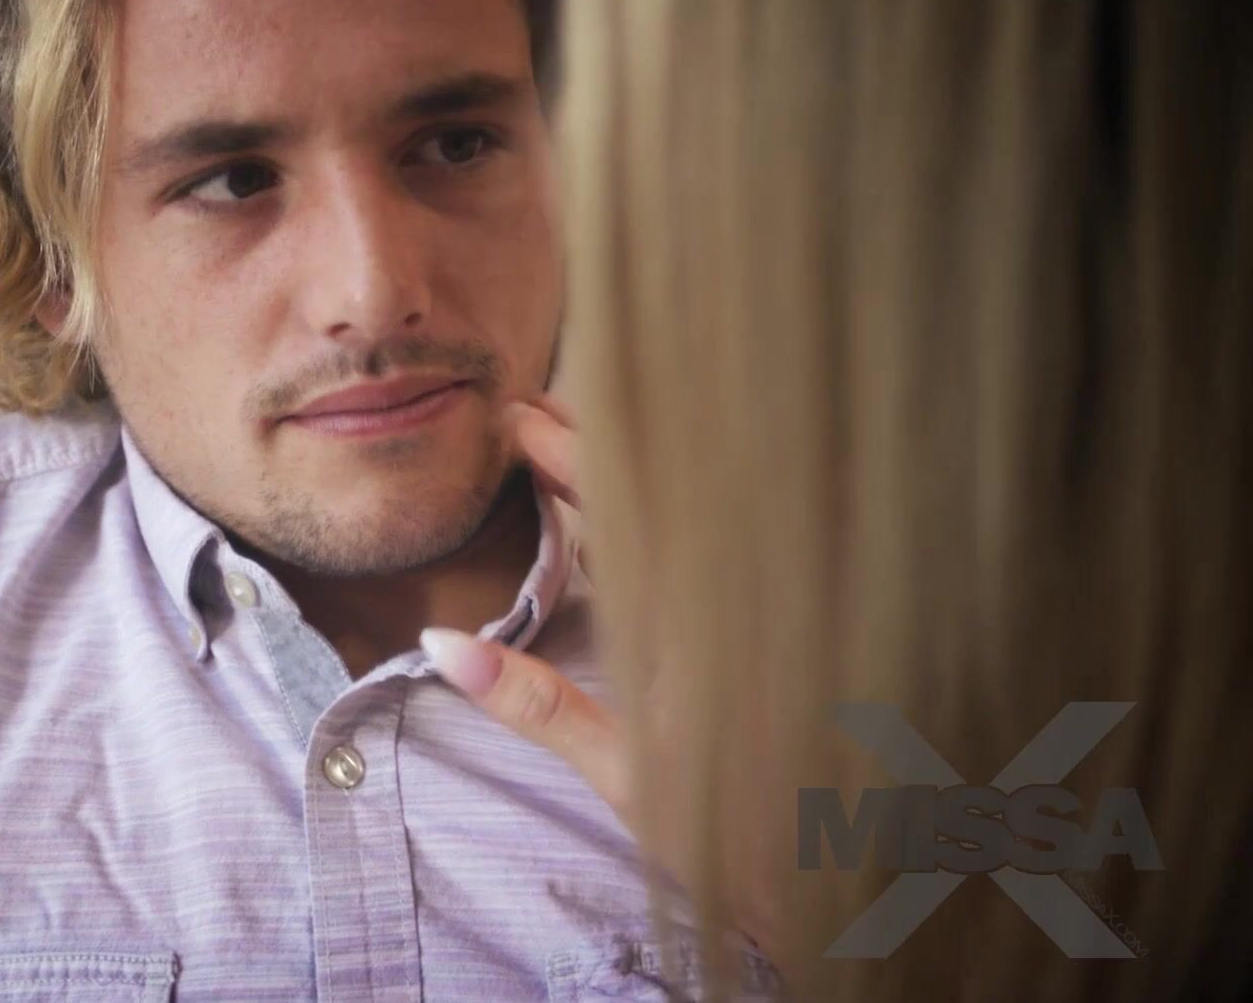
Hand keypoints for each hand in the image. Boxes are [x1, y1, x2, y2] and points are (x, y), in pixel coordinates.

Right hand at [429, 394, 782, 965]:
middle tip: (532, 405)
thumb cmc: (725, 831)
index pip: (621, 509)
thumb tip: (443, 644)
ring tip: (577, 424)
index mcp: (692, 621)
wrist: (834, 874)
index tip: (516, 415)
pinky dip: (678, 505)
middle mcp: (734, 596)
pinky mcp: (781, 618)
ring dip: (638, 464)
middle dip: (593, 438)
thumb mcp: (621, 772)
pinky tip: (648, 495)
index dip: (566, 454)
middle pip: (662, 489)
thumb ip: (534, 702)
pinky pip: (724, 539)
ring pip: (698, 506)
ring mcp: (761, 601)